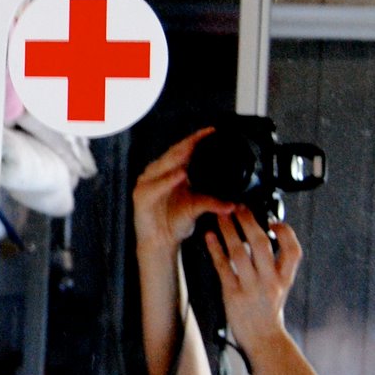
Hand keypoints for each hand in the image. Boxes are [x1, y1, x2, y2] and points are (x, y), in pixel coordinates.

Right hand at [132, 128, 237, 252]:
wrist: (160, 242)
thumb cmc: (175, 222)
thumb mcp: (198, 208)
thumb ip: (214, 202)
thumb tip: (233, 203)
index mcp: (172, 171)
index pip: (184, 150)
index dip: (196, 140)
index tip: (212, 132)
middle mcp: (159, 173)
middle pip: (174, 153)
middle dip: (188, 144)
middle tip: (203, 136)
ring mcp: (148, 182)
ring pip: (163, 165)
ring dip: (177, 157)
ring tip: (192, 149)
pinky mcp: (142, 195)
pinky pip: (156, 185)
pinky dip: (167, 180)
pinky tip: (179, 175)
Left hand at [205, 207, 302, 359]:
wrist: (262, 339)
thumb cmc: (268, 310)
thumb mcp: (280, 287)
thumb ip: (275, 264)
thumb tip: (265, 233)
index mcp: (285, 278)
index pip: (294, 251)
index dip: (286, 232)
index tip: (273, 220)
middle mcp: (270, 282)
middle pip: (261, 245)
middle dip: (248, 222)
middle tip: (238, 207)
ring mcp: (251, 289)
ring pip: (239, 253)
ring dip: (228, 231)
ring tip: (220, 216)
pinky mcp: (233, 295)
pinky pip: (223, 267)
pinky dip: (215, 249)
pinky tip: (209, 237)